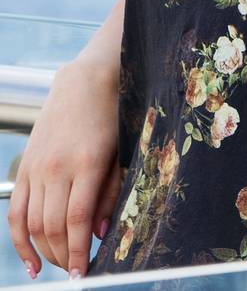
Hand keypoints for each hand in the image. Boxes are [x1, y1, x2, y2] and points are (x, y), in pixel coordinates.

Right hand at [7, 57, 123, 278]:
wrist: (83, 83)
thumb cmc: (113, 118)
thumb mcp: (122, 152)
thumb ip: (112, 193)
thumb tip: (100, 234)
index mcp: (87, 163)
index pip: (78, 219)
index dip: (79, 250)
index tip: (84, 275)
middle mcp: (57, 168)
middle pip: (53, 226)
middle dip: (65, 255)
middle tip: (77, 270)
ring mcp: (36, 169)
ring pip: (33, 223)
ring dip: (46, 251)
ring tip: (60, 266)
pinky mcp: (24, 168)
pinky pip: (16, 212)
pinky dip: (20, 240)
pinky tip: (31, 261)